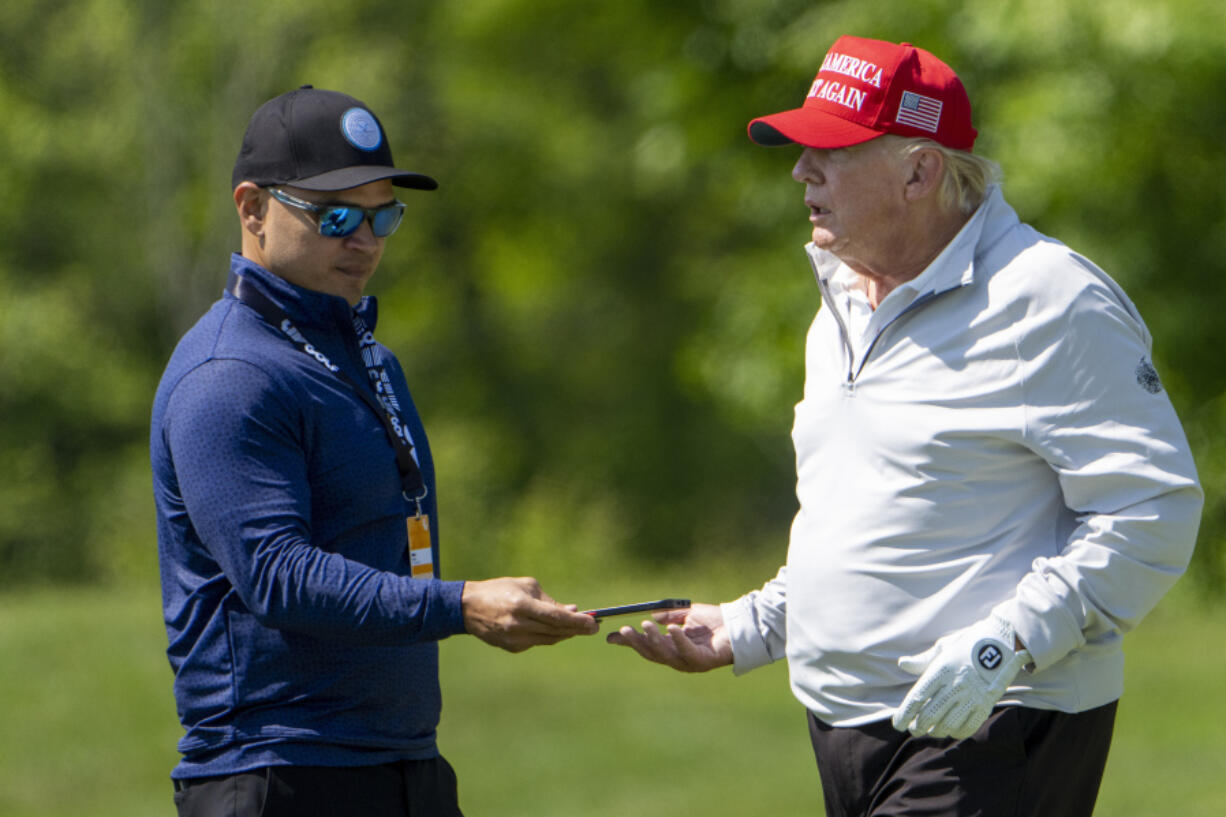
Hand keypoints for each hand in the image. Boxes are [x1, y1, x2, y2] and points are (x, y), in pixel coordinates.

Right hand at [462, 577, 598, 652]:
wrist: (468, 608)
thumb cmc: (500, 590)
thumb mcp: (526, 587)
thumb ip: (549, 600)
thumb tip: (572, 610)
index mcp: (522, 605)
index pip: (556, 617)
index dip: (577, 622)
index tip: (593, 623)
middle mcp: (518, 625)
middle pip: (556, 631)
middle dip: (576, 630)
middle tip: (592, 627)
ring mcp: (514, 639)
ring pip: (549, 640)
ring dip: (565, 634)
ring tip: (578, 628)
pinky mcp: (511, 648)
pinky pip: (537, 643)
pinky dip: (548, 636)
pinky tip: (554, 630)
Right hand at [605, 603, 731, 672]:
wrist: (738, 625)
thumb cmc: (714, 621)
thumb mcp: (685, 615)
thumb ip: (668, 616)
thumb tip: (650, 617)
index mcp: (672, 648)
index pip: (645, 647)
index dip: (628, 643)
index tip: (610, 637)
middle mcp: (678, 658)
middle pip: (651, 653)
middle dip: (636, 642)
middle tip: (624, 630)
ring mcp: (689, 662)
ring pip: (665, 655)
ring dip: (653, 640)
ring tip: (644, 626)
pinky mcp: (703, 662)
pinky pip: (686, 652)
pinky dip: (678, 640)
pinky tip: (672, 629)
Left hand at [892, 613, 1030, 739]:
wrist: (1004, 641)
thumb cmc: (969, 642)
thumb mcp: (944, 647)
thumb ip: (923, 660)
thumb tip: (902, 664)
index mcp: (942, 670)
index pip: (917, 698)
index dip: (905, 714)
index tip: (897, 724)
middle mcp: (955, 685)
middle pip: (930, 715)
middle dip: (918, 727)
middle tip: (914, 729)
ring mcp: (972, 696)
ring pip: (948, 725)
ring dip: (936, 731)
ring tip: (930, 730)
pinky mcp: (987, 704)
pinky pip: (969, 727)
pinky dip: (957, 733)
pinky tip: (950, 730)